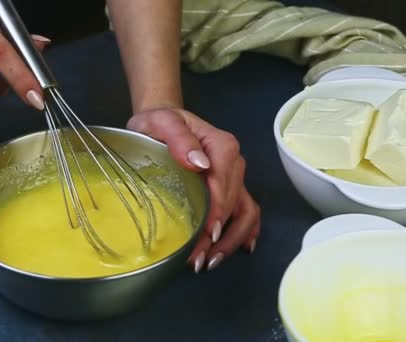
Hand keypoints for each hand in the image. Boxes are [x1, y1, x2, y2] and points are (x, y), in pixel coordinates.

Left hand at [127, 108, 260, 272]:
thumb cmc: (159, 123)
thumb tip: (199, 163)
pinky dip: (246, 232)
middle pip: (234, 204)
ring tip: (212, 261)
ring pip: (245, 212)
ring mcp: (235, 177)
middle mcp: (234, 163)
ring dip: (233, 240)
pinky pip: (247, 211)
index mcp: (221, 146)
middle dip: (220, 236)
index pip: (223, 185)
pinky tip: (240, 249)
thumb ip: (179, 138)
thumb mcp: (161, 123)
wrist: (162, 122)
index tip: (206, 236)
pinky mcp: (231, 188)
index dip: (217, 213)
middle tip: (199, 260)